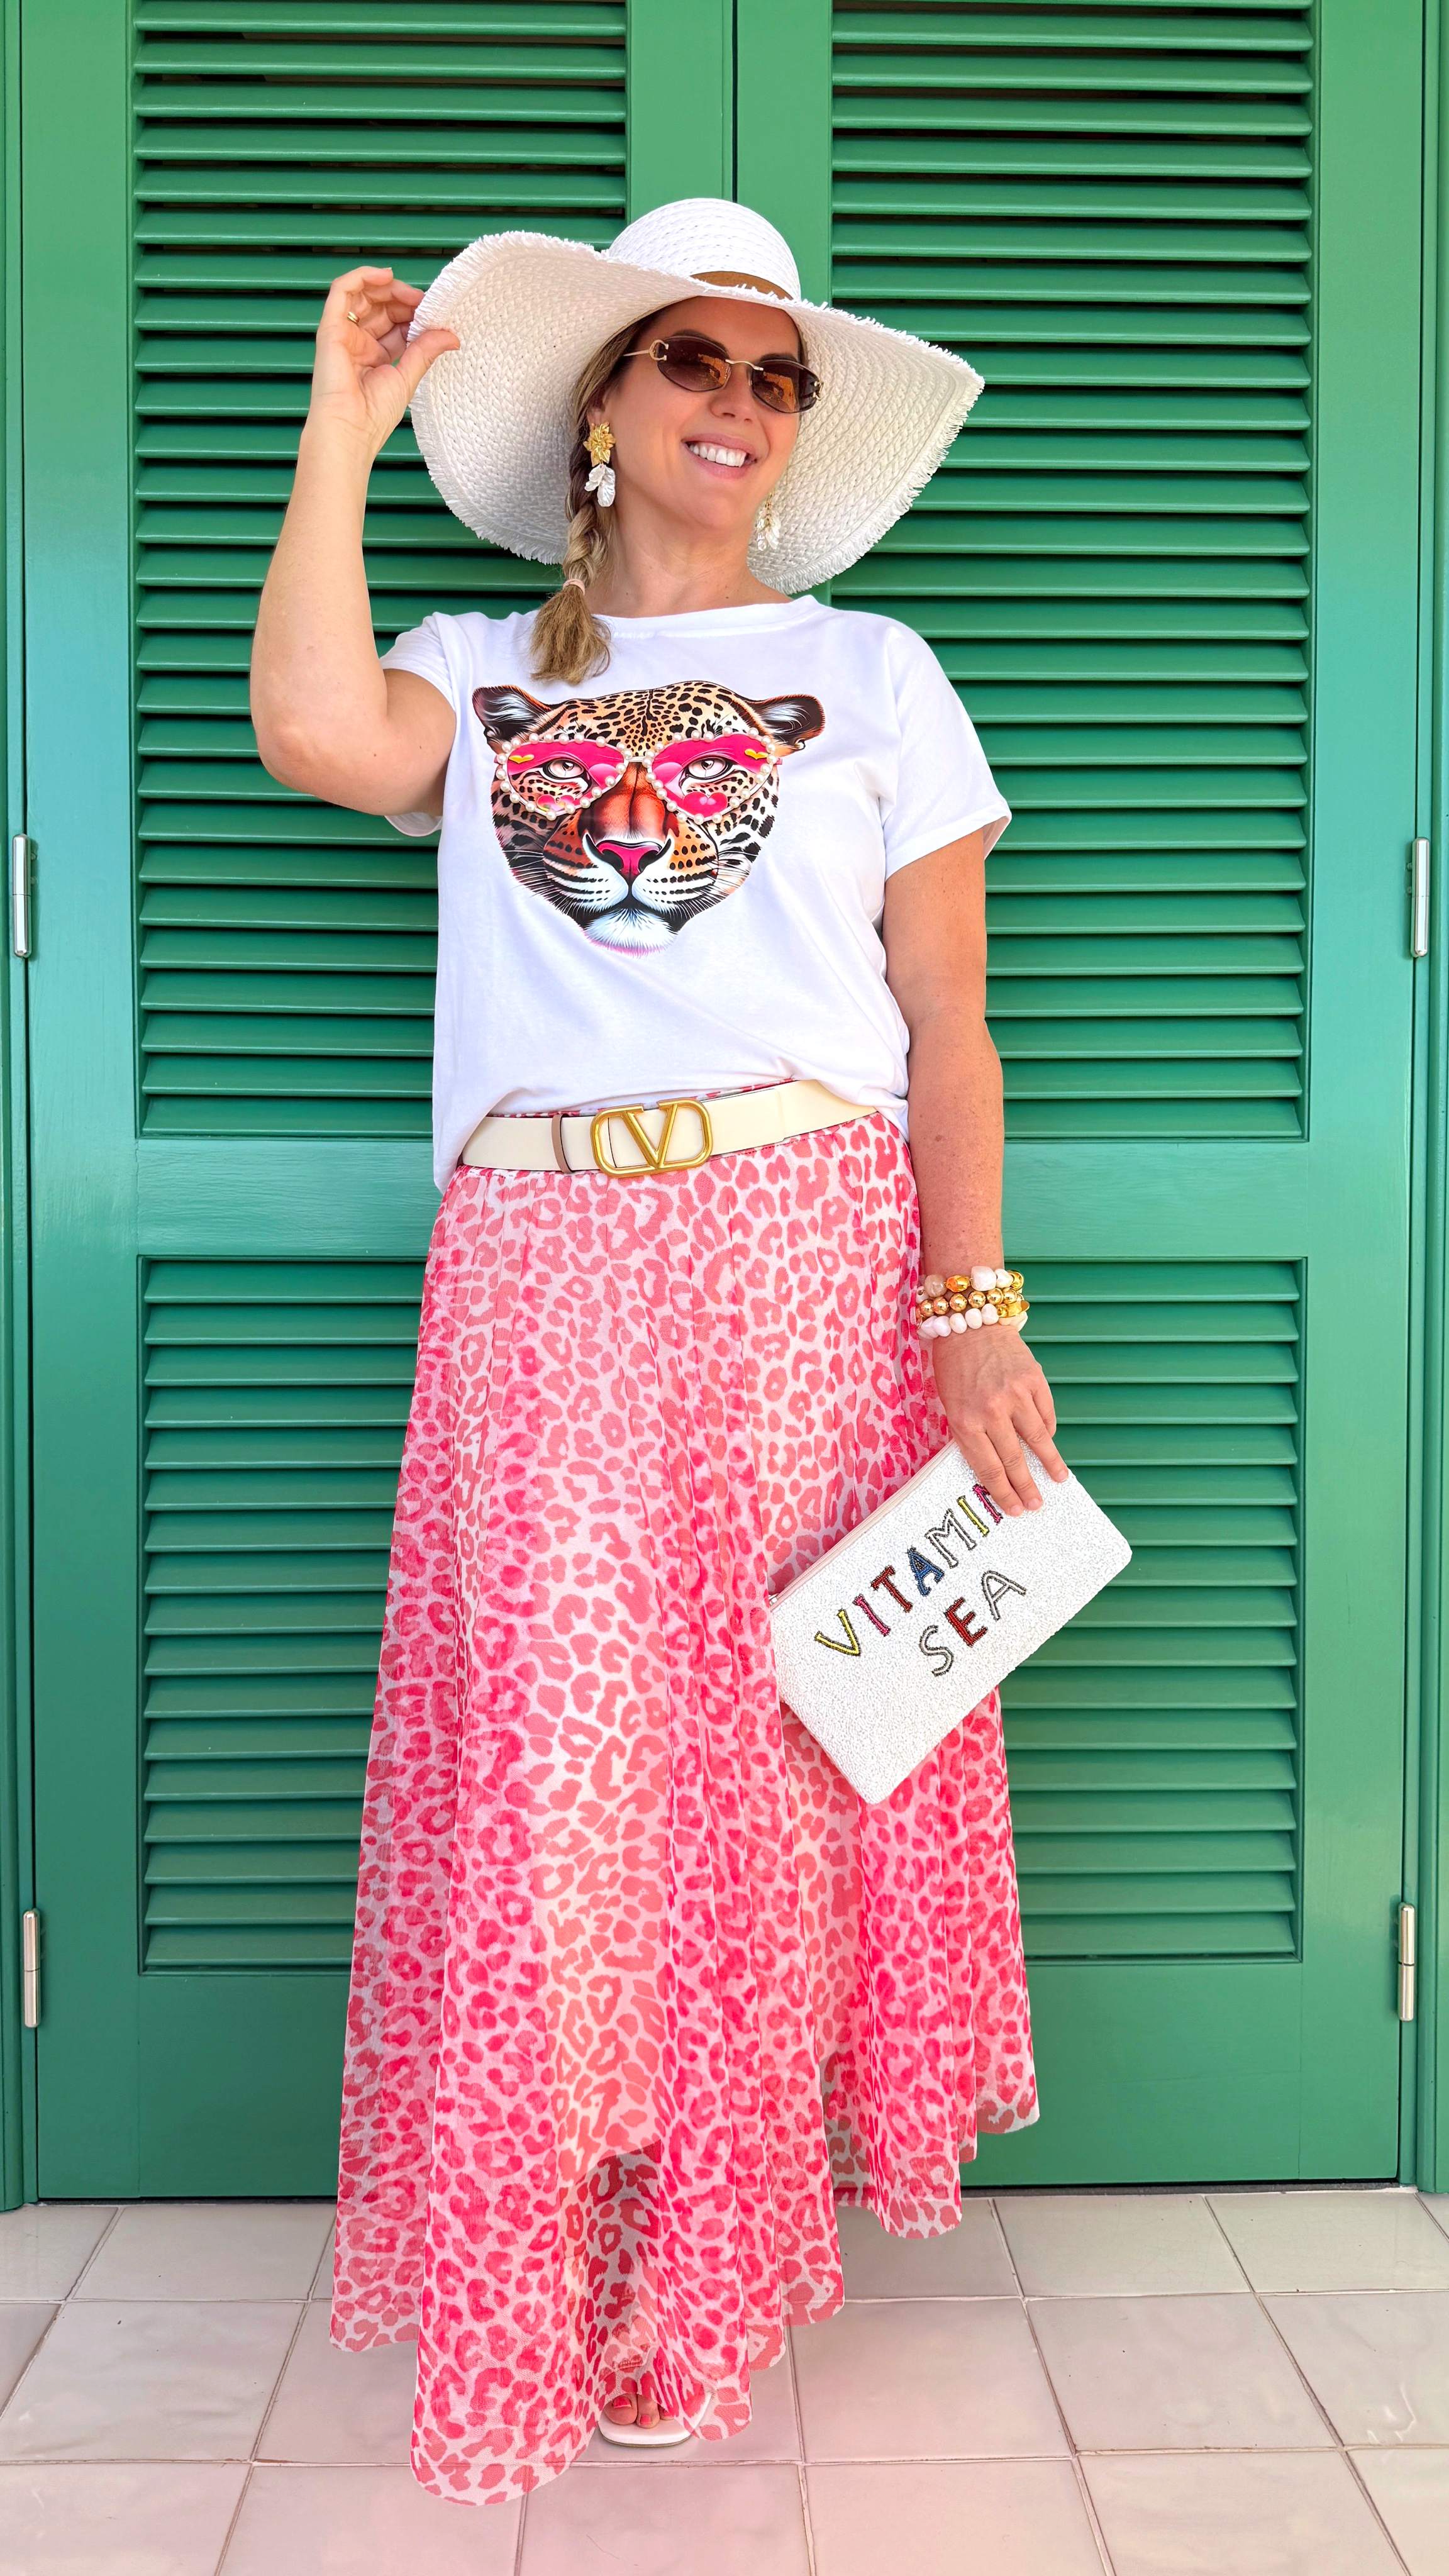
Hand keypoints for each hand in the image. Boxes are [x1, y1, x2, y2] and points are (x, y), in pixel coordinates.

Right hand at [305, 265, 458, 456]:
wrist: (349, 430)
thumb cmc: (372, 416)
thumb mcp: (407, 377)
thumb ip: (425, 351)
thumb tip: (450, 334)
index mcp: (374, 356)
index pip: (394, 324)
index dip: (413, 314)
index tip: (433, 314)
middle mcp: (357, 342)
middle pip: (380, 307)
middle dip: (403, 299)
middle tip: (424, 303)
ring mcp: (343, 333)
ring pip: (363, 294)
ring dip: (387, 287)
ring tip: (409, 293)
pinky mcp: (331, 327)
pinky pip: (342, 290)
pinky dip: (363, 276)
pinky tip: (386, 275)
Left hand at [930, 1326, 1067, 1518]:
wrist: (969, 1323)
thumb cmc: (954, 1367)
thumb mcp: (951, 1405)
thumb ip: (971, 1434)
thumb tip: (997, 1465)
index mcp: (965, 1420)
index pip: (988, 1467)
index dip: (1003, 1492)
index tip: (1014, 1509)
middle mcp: (991, 1410)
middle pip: (1014, 1460)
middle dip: (1027, 1487)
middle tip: (1037, 1505)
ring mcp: (1015, 1394)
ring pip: (1038, 1440)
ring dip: (1050, 1463)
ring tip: (1059, 1479)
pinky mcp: (1034, 1380)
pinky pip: (1046, 1414)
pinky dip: (1048, 1431)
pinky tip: (1049, 1442)